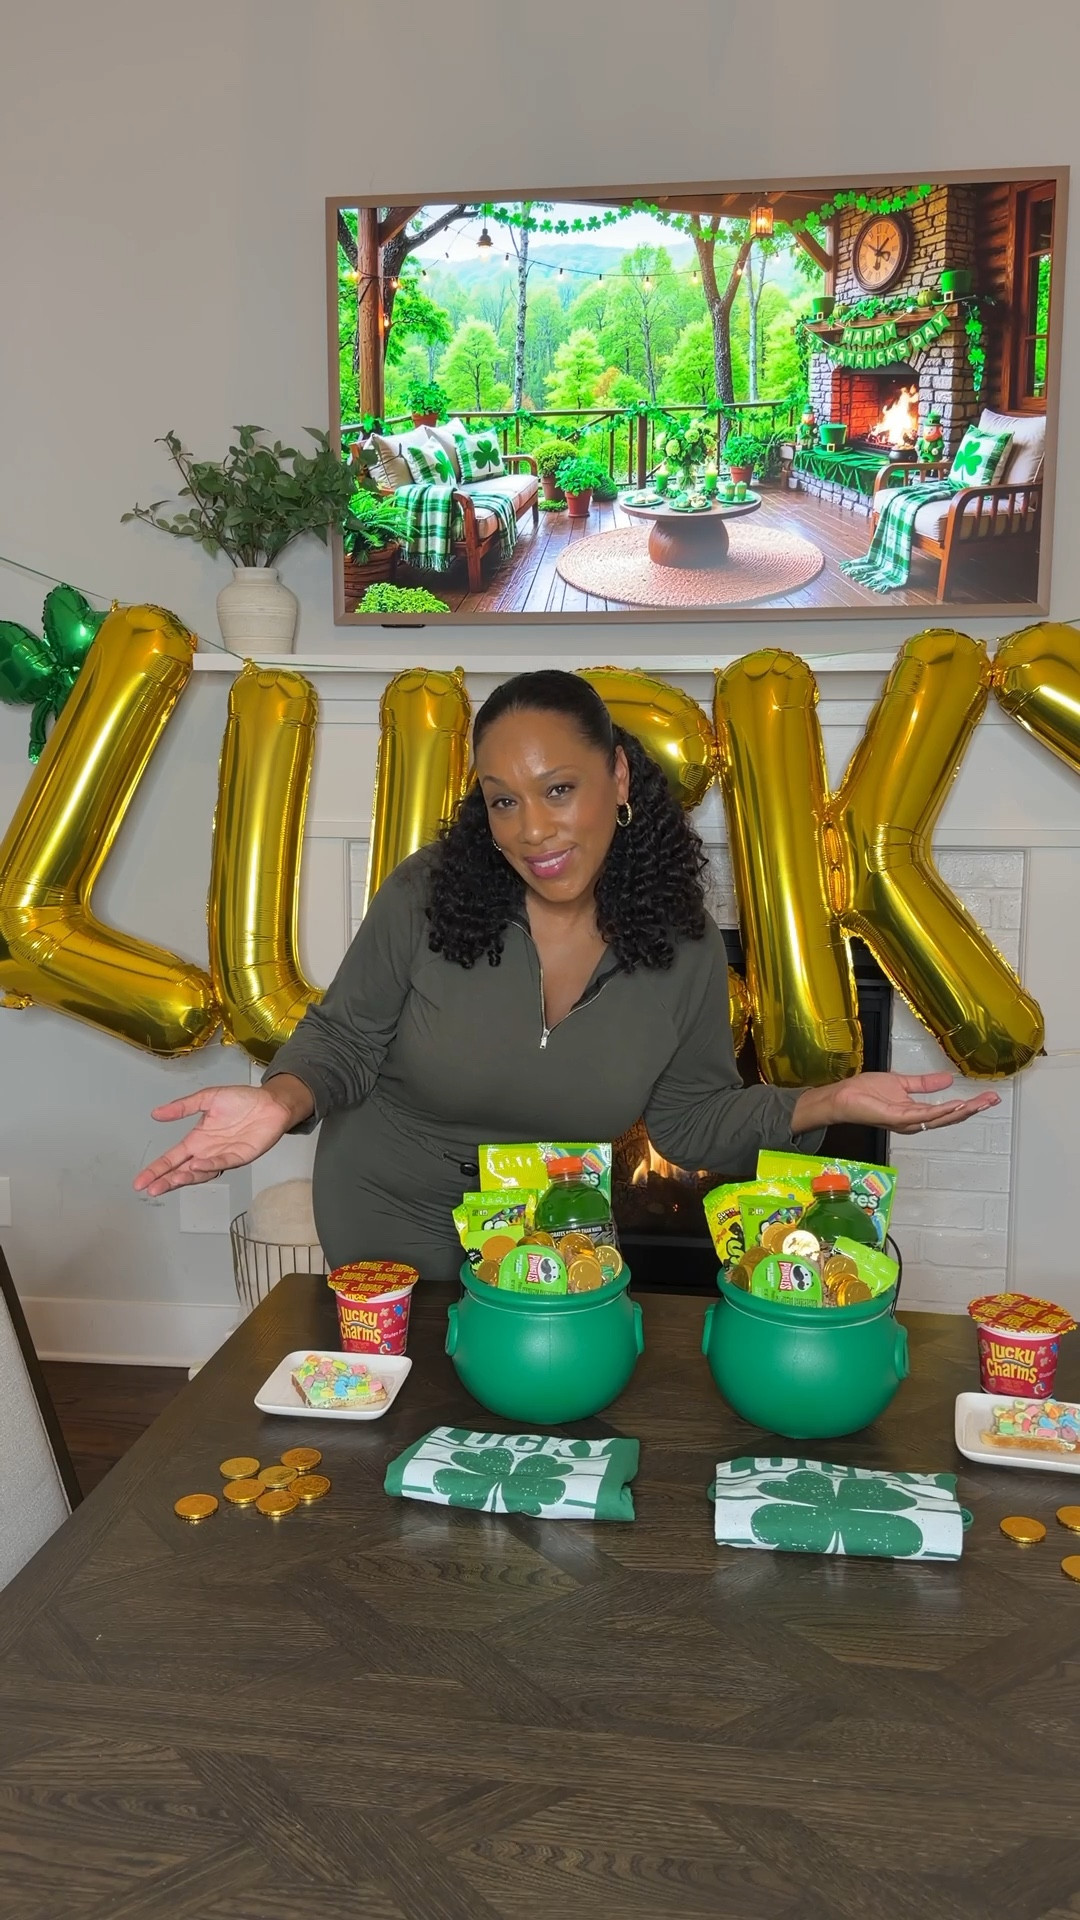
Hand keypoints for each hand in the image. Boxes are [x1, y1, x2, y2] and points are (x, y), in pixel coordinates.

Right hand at [132, 1078, 313, 1196]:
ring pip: (201, 1173)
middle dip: (165, 1180)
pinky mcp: (240, 1156)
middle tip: (150, 1189)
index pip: (171, 1159)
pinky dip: (210, 1165)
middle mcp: (207, 1152)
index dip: (156, 1170)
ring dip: (186, 1177)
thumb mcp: (207, 1099)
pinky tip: (198, 1165)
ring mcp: (223, 1157)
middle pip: (182, 1171)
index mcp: (197, 1140)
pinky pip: (223, 1163)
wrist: (269, 1102)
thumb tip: (156, 1113)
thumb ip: (182, 1107)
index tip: (140, 1181)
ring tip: (171, 1180)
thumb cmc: (241, 1100)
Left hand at [792, 1071, 1000, 1137]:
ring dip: (962, 1110)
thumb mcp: (901, 1083)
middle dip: (973, 1109)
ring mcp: (907, 1121)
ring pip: (940, 1118)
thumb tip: (948, 1080)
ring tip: (980, 1102)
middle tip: (993, 1100)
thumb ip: (924, 1084)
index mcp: (917, 1113)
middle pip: (950, 1117)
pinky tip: (955, 1104)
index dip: (969, 1105)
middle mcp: (915, 1121)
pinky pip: (923, 1115)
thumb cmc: (865, 1092)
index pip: (948, 1111)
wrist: (843, 1096)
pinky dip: (940, 1111)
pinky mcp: (897, 1117)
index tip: (988, 1097)